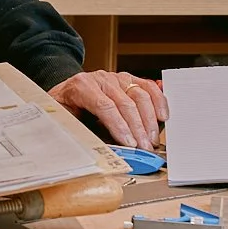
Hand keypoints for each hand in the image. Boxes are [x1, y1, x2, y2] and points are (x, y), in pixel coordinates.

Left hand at [49, 70, 166, 149]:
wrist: (65, 92)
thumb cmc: (66, 108)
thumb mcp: (65, 120)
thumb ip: (82, 131)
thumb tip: (102, 150)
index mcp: (81, 86)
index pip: (105, 106)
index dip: (119, 126)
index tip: (130, 144)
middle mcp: (101, 78)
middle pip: (125, 102)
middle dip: (137, 128)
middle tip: (145, 148)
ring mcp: (116, 77)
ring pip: (139, 94)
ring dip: (149, 120)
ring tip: (152, 139)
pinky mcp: (128, 80)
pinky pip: (147, 87)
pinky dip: (158, 101)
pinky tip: (162, 117)